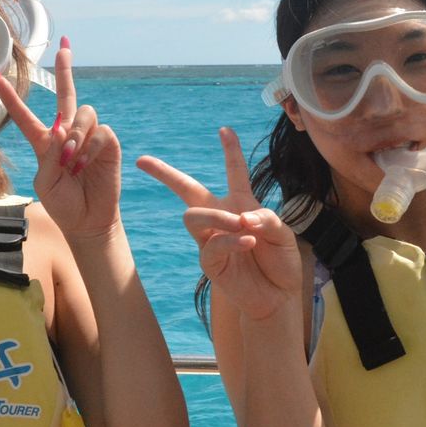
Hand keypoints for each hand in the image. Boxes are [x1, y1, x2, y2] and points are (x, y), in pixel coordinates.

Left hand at [0, 38, 121, 239]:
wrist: (88, 220)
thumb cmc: (63, 204)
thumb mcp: (45, 182)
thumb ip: (49, 155)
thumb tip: (61, 129)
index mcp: (45, 142)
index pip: (24, 115)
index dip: (9, 96)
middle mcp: (67, 133)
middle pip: (66, 94)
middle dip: (66, 69)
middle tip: (65, 45)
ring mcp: (89, 136)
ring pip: (82, 114)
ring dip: (75, 136)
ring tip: (72, 161)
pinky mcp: (108, 143)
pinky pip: (99, 131)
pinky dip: (90, 148)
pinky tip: (86, 165)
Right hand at [137, 128, 301, 321]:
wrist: (278, 297)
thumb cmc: (281, 263)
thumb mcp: (282, 234)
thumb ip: (266, 218)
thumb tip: (242, 217)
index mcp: (241, 204)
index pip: (233, 172)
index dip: (230, 150)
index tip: (225, 129)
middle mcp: (221, 218)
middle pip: (186, 189)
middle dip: (164, 173)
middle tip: (143, 161)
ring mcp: (211, 239)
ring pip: (193, 215)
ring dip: (217, 216)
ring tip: (240, 225)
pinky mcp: (210, 262)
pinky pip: (212, 244)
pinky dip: (230, 240)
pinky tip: (247, 242)